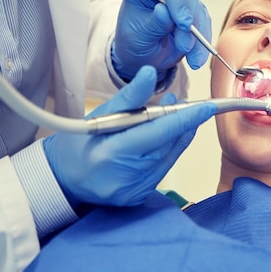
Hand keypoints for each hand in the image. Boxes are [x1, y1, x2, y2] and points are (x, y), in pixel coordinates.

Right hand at [43, 66, 215, 206]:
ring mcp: (133, 191)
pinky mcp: (138, 198)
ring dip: (174, 136)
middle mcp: (126, 177)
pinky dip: (165, 152)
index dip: (187, 118)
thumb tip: (151, 73)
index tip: (208, 107)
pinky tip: (158, 140)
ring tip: (169, 118)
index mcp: (112, 154)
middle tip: (182, 104)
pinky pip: (162, 169)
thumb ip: (130, 97)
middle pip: (168, 144)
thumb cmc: (79, 142)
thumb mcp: (100, 114)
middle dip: (181, 123)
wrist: (63, 178)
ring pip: (169, 157)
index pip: (159, 132)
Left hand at [112, 0, 211, 81]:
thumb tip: (164, 10)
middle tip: (185, 47)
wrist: (143, 55)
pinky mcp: (195, 13)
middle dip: (190, 23)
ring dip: (198, 38)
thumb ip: (153, 23)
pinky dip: (202, 44)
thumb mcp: (138, 37)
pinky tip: (197, 59)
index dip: (177, 1)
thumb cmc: (135, 41)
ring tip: (192, 60)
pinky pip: (204, 26)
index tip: (183, 24)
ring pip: (199, 12)